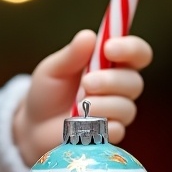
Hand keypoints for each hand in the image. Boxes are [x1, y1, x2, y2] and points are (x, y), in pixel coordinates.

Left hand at [12, 30, 151, 165]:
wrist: (34, 126)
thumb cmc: (48, 91)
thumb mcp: (53, 69)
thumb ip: (72, 54)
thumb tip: (89, 35)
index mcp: (111, 64)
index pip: (138, 53)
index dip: (131, 48)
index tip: (109, 48)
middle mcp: (119, 87)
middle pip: (135, 81)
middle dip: (111, 81)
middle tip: (86, 82)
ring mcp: (116, 113)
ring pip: (126, 108)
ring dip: (101, 105)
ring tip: (78, 105)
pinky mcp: (109, 135)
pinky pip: (116, 130)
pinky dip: (98, 124)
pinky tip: (81, 122)